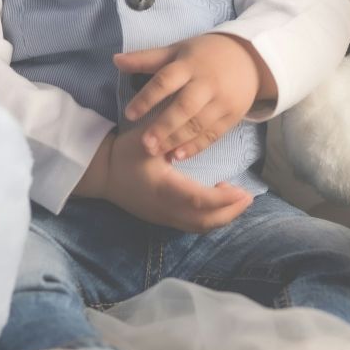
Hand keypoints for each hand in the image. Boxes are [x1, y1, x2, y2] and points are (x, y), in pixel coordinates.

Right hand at [75, 129, 253, 231]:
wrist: (102, 175)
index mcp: (162, 188)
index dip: (222, 199)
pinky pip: (192, 226)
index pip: (198, 200)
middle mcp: (165, 209)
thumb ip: (168, 132)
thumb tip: (193, 122)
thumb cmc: (124, 154)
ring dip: (222, 217)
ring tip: (237, 199)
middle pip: (204, 221)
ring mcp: (163, 217)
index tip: (241, 191)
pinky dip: (211, 218)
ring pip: (199, 226)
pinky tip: (218, 202)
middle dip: (229, 212)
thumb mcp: (145, 139)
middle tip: (248, 197)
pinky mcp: (163, 219)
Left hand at [114, 33, 274, 162]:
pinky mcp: (232, 116)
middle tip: (144, 144)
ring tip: (157, 152)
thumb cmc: (204, 55)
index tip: (129, 113)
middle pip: (184, 107)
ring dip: (177, 140)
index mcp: (189, 65)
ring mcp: (221, 101)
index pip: (166, 80)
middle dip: (164, 126)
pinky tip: (178, 155)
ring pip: (198, 124)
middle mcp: (206, 83)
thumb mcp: (177, 50)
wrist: (249, 59)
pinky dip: (196, 146)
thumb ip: (147, 59)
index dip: (147, 97)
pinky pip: (213, 134)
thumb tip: (115, 60)